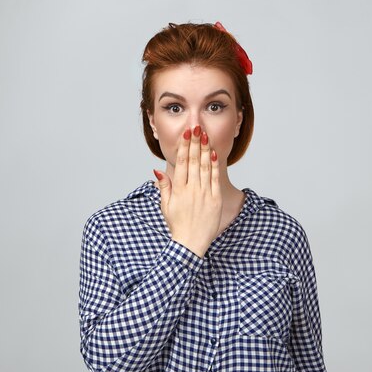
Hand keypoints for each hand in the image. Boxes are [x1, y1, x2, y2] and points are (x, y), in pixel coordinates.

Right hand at [153, 125, 221, 257]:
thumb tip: (156, 169)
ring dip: (205, 150)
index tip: (186, 135)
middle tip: (196, 128)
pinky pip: (215, 179)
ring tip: (205, 136)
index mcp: (178, 190)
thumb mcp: (165, 206)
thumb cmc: (177, 225)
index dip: (184, 147)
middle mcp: (191, 190)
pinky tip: (214, 154)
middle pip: (193, 161)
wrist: (190, 243)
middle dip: (195, 143)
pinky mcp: (215, 200)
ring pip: (205, 167)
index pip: (181, 163)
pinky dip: (215, 166)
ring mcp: (204, 194)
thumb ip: (164, 186)